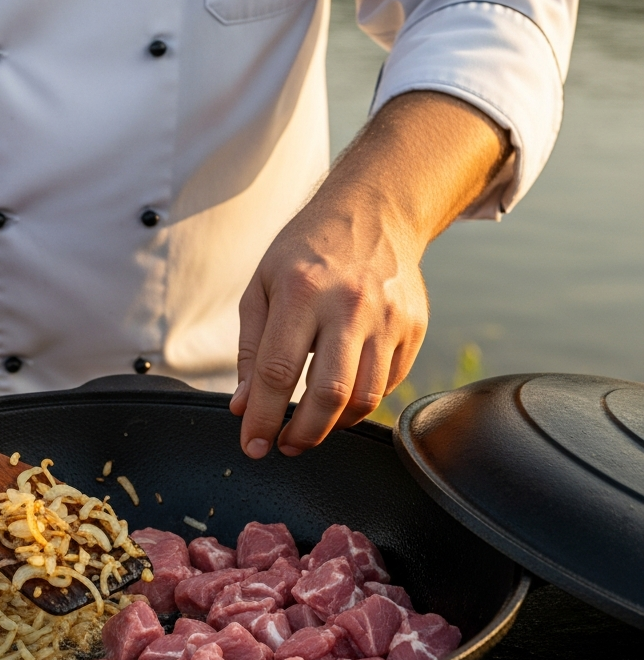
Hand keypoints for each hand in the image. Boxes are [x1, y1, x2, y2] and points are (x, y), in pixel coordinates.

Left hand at [233, 201, 427, 456]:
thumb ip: (251, 350)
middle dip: (303, 434)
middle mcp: (350, 304)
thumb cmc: (305, 253)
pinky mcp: (415, 327)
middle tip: (285, 446)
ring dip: (334, 426)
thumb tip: (244, 407)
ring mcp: (388, 316)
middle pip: (329, 394)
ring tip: (311, 427)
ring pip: (365, 398)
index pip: (278, 372)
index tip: (252, 445)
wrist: (373, 212)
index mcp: (301, 290)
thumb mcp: (261, 288)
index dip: (263, 418)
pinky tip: (341, 395)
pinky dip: (361, 401)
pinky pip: (387, 384)